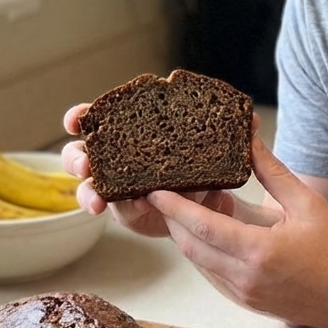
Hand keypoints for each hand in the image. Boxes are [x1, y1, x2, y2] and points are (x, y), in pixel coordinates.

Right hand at [60, 103, 249, 237]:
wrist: (216, 203)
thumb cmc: (205, 166)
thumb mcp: (215, 147)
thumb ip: (228, 133)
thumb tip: (250, 120)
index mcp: (133, 132)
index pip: (101, 119)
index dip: (83, 117)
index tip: (78, 119)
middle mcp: (120, 157)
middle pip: (84, 152)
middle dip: (78, 157)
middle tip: (86, 164)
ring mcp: (121, 186)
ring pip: (92, 184)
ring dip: (89, 190)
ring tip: (97, 200)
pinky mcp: (130, 210)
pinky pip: (115, 209)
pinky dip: (114, 208)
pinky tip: (117, 209)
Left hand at [147, 134, 327, 327]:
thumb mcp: (307, 204)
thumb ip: (273, 172)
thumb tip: (250, 141)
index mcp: (259, 252)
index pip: (202, 227)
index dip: (174, 208)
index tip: (154, 191)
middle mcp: (245, 278)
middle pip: (191, 247)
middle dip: (173, 220)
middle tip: (166, 193)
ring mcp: (244, 295)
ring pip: (199, 262)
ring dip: (190, 236)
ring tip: (195, 206)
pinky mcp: (247, 302)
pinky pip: (213, 275)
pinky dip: (206, 252)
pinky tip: (216, 231)